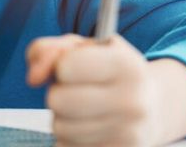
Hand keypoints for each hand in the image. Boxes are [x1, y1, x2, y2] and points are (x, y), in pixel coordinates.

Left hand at [26, 34, 162, 145]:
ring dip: (63, 119)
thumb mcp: (82, 48)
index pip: (67, 66)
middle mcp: (132, 101)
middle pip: (58, 100)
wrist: (152, 108)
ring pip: (60, 129)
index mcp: (126, 65)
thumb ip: (47, 50)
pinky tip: (88, 130)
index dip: (61, 66)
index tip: (73, 67)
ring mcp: (128, 134)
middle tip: (76, 91)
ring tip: (84, 111)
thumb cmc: (107, 72)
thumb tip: (33, 78)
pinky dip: (69, 140)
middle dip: (58, 94)